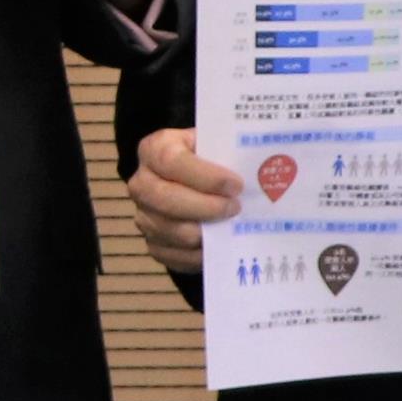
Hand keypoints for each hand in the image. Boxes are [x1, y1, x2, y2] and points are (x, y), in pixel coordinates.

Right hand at [127, 125, 245, 273]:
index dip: (205, 176)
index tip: (235, 185)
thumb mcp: (212, 145)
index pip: (171, 162)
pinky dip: (200, 254)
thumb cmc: (207, 162)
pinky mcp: (151, 244)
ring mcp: (143, 216)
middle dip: (206, 207)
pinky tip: (219, 244)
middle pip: (166, 199)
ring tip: (229, 225)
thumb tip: (260, 171)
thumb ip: (226, 153)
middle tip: (235, 208)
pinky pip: (174, 255)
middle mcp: (141, 183)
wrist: (190, 182)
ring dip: (206, 232)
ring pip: (172, 230)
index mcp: (154, 149)